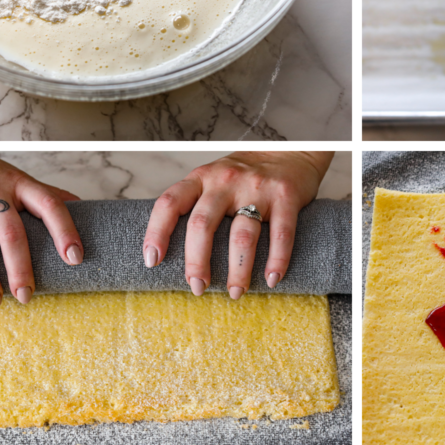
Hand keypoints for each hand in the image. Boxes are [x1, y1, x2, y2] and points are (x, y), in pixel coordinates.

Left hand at [143, 151, 333, 297]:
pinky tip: (271, 279)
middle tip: (197, 287)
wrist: (291, 152)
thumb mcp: (214, 178)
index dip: (156, 232)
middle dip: (197, 262)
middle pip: (202, 224)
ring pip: (242, 236)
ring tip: (236, 292)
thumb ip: (196, 203)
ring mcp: (257, 188)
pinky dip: (276, 261)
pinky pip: (280, 235)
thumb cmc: (246, 175)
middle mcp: (226, 181)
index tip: (152, 262)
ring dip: (238, 271)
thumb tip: (170, 250)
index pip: (170, 203)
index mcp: (202, 178)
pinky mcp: (286, 196)